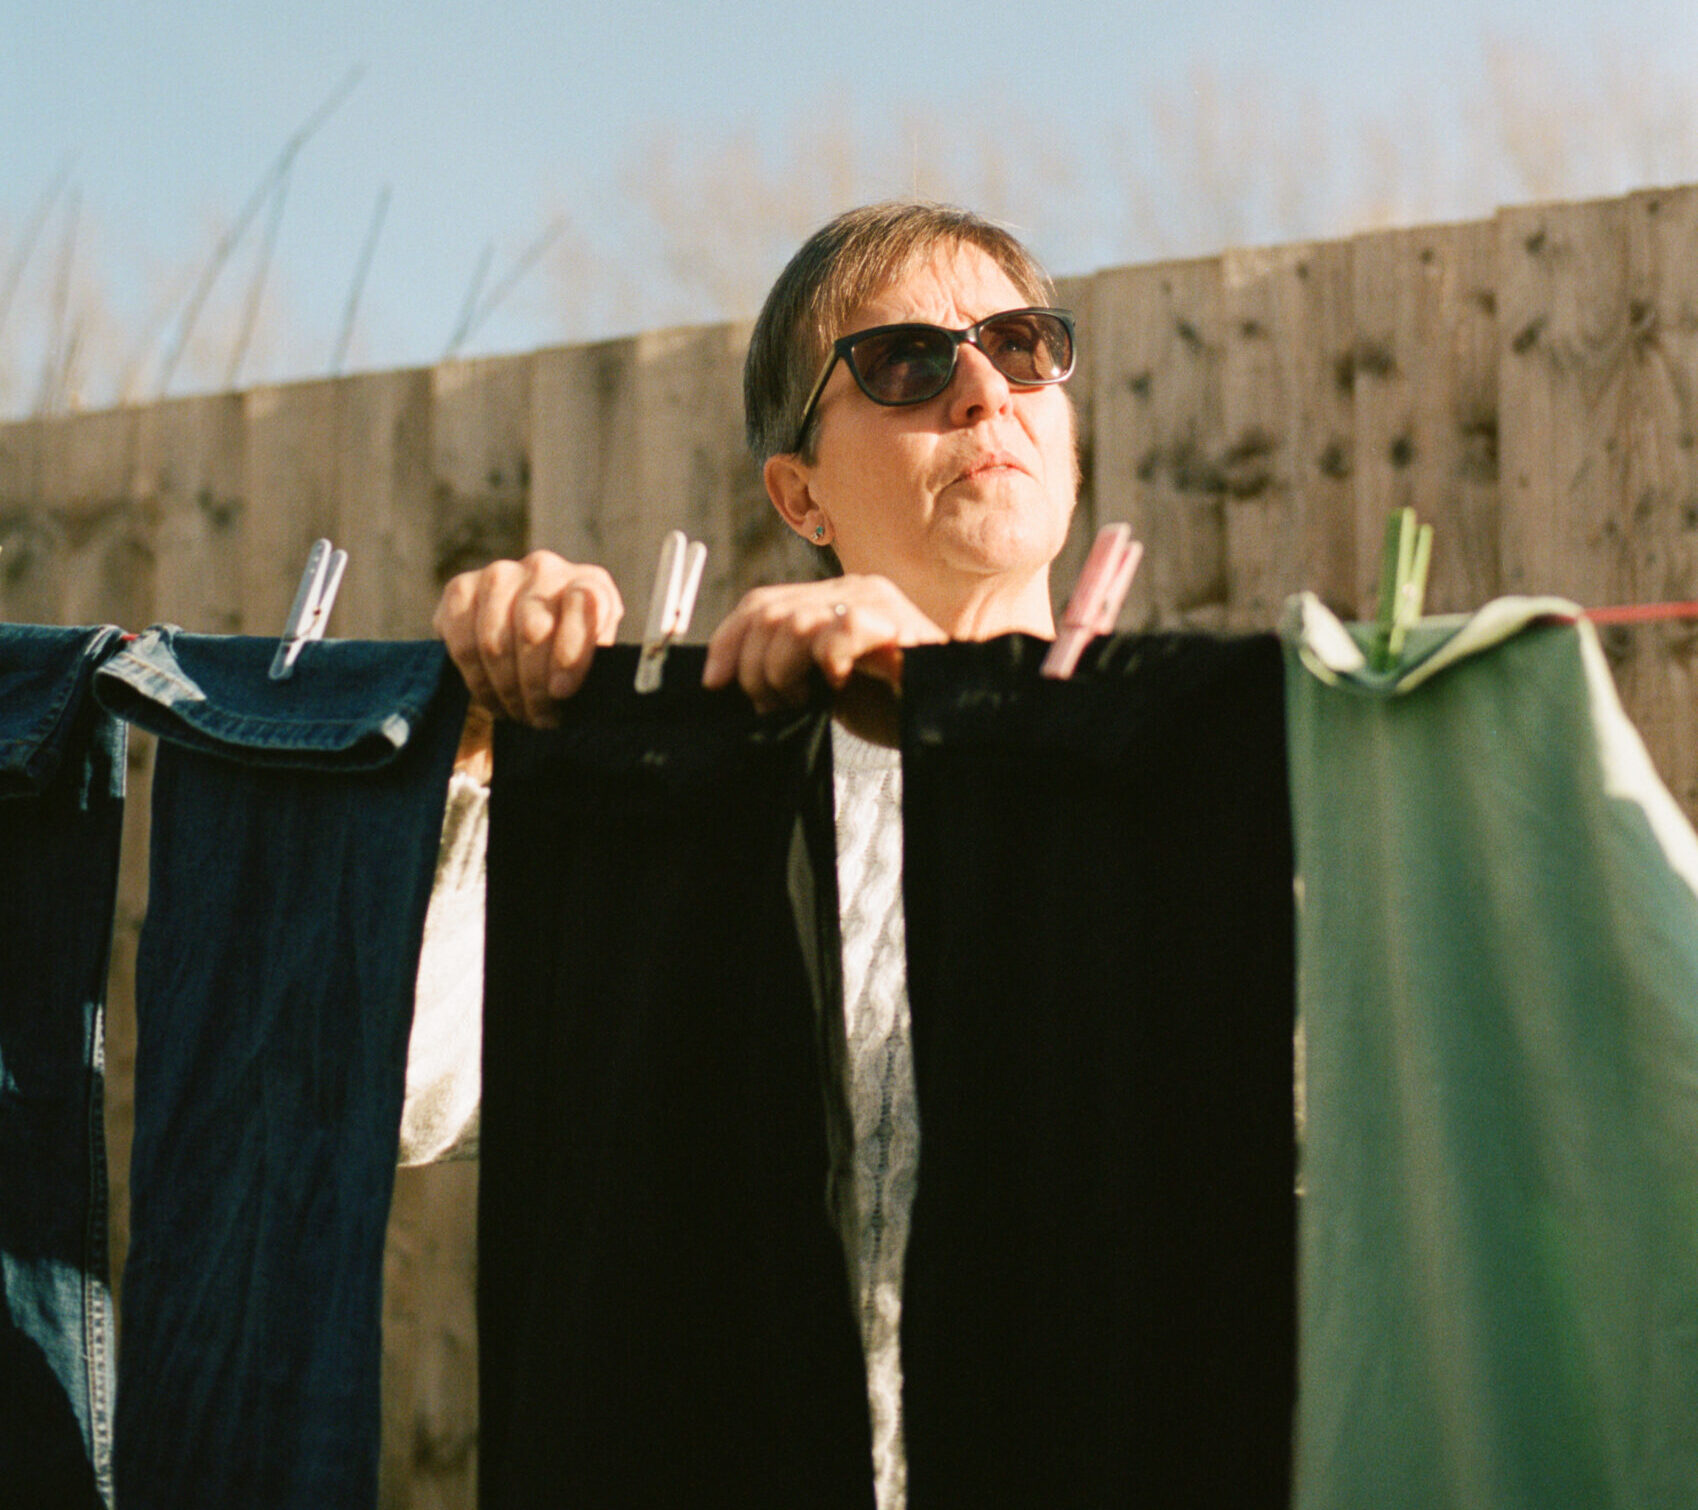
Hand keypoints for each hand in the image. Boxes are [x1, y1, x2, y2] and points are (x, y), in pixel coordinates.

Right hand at [433, 551, 623, 725]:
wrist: (523, 645)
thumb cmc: (568, 659)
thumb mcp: (594, 663)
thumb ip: (592, 668)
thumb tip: (573, 695)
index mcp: (589, 582)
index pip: (585, 603)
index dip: (571, 650)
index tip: (562, 692)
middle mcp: (545, 569)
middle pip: (533, 630)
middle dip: (534, 687)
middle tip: (539, 719)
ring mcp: (500, 574)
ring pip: (494, 641)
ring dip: (504, 689)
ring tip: (516, 714)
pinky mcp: (461, 588)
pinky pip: (461, 640)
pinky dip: (475, 679)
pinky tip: (490, 697)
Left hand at [702, 575, 945, 713]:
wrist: (946, 721)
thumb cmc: (888, 706)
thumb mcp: (820, 685)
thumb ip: (785, 666)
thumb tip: (725, 675)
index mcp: (831, 597)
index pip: (760, 602)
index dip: (727, 641)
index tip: (714, 683)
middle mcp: (852, 589)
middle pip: (768, 612)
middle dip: (753, 667)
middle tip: (772, 705)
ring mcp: (876, 603)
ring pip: (794, 622)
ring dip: (782, 672)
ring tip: (802, 702)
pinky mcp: (898, 625)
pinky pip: (843, 630)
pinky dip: (828, 661)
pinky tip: (838, 684)